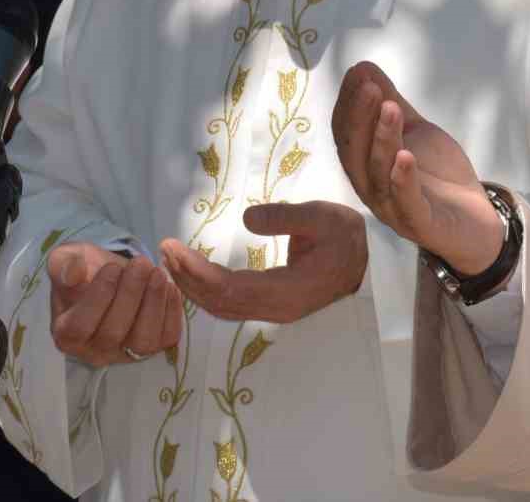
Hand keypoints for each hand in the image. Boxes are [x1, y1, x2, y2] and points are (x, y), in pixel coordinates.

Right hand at [48, 243, 182, 367]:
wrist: (113, 277)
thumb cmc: (86, 271)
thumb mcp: (68, 259)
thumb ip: (63, 264)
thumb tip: (72, 272)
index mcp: (67, 334)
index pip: (79, 327)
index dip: (98, 297)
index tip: (112, 267)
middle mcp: (95, 351)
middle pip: (113, 334)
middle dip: (130, 294)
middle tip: (141, 263)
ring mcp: (126, 353)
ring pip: (143, 342)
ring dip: (153, 304)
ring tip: (157, 273)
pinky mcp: (153, 348)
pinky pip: (167, 338)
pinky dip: (172, 312)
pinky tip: (170, 286)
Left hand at [159, 201, 366, 323]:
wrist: (365, 263)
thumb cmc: (345, 237)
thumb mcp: (322, 216)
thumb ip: (285, 217)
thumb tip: (246, 218)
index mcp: (289, 290)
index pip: (230, 288)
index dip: (197, 272)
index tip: (173, 248)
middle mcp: (276, 309)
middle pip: (219, 302)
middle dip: (186, 278)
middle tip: (163, 250)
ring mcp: (273, 312)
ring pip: (222, 308)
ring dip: (192, 287)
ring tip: (170, 261)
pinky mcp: (270, 307)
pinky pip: (230, 306)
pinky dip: (205, 292)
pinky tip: (192, 277)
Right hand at [332, 61, 503, 275]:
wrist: (474, 222)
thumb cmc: (439, 176)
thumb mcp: (416, 132)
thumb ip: (392, 104)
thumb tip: (364, 68)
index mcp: (366, 167)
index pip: (347, 134)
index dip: (349, 104)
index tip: (357, 72)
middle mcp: (372, 189)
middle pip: (355, 154)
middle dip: (359, 117)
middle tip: (368, 86)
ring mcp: (393, 209)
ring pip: (379, 175)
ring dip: (383, 139)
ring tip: (390, 108)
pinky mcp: (420, 225)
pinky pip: (407, 203)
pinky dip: (403, 180)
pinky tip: (405, 156)